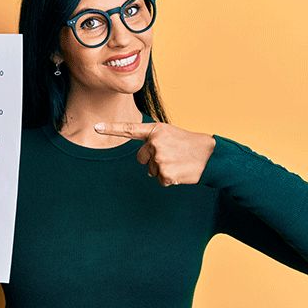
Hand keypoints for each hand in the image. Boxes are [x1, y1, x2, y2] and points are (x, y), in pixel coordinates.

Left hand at [93, 121, 215, 186]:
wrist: (212, 155)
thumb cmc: (190, 145)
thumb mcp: (171, 135)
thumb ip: (154, 143)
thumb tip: (146, 167)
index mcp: (156, 130)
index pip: (129, 129)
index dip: (111, 129)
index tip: (96, 127)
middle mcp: (155, 143)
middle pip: (141, 158)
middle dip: (153, 160)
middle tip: (172, 155)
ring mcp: (160, 159)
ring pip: (151, 170)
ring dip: (163, 169)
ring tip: (179, 162)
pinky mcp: (165, 174)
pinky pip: (160, 180)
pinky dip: (170, 179)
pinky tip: (181, 171)